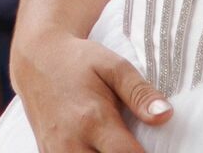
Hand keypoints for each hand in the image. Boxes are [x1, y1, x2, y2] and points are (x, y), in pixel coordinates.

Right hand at [11, 31, 170, 152]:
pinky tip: (97, 148)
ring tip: (115, 145)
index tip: (157, 149)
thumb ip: (140, 93)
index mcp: (93, 119)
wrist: (36, 59)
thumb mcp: (113, 66)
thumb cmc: (79, 61)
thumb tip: (165, 115)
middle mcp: (71, 143)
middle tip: (132, 144)